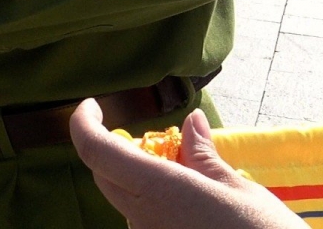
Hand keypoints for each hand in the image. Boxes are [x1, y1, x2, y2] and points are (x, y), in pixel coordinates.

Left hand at [69, 101, 301, 228]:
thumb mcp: (238, 188)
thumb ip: (203, 155)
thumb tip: (190, 123)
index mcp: (158, 191)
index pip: (96, 151)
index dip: (84, 123)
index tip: (92, 106)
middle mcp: (143, 218)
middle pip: (106, 174)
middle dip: (118, 149)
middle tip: (159, 141)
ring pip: (124, 198)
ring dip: (140, 177)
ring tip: (187, 174)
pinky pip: (144, 220)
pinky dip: (155, 202)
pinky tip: (192, 203)